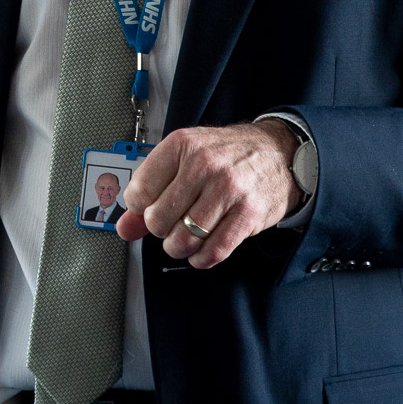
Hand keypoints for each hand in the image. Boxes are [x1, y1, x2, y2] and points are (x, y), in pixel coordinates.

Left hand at [115, 121, 297, 268]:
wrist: (278, 153)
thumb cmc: (227, 155)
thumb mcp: (185, 159)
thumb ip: (151, 191)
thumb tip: (124, 227)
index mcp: (181, 145)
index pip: (139, 192)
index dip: (139, 209)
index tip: (149, 208)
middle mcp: (204, 164)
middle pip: (158, 219)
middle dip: (161, 230)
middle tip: (172, 223)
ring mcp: (228, 189)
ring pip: (184, 239)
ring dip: (180, 247)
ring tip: (185, 238)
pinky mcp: (248, 214)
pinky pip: (213, 251)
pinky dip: (201, 258)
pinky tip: (201, 250)